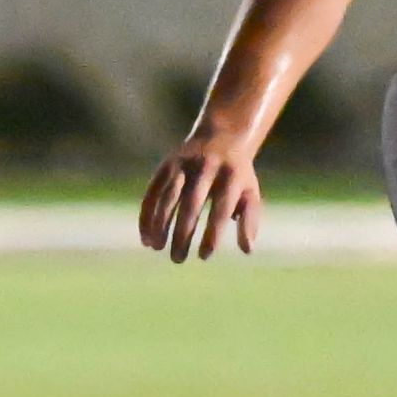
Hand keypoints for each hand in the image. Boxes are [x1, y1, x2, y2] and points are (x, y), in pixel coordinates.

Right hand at [139, 136, 263, 261]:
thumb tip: (247, 250)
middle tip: (177, 259)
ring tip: (156, 248)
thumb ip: (250, 220)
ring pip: (168, 197)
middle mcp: (205, 168)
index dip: (212, 233)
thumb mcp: (250, 193)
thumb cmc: (237, 175)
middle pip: (191, 204)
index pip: (221, 209)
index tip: (204, 256)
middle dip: (182, 233)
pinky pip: (152, 192)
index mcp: (231, 176)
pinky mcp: (166, 166)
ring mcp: (183, 165)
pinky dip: (147, 214)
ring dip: (160, 223)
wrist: (221, 136)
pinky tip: (146, 237)